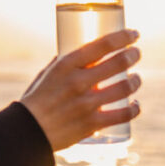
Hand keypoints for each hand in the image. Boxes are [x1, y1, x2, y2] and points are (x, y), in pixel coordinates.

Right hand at [20, 29, 142, 151]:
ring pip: (125, 87)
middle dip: (132, 55)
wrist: (27, 131)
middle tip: (136, 54)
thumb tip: (82, 54)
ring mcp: (86, 104)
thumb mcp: (46, 75)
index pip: (102, 45)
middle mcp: (78, 82)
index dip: (123, 37)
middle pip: (118, 63)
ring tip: (136, 78)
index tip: (133, 34)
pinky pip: (124, 114)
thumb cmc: (35, 100)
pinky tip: (135, 104)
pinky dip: (134, 108)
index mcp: (66, 66)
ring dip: (136, 80)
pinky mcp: (92, 123)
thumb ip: (64, 64)